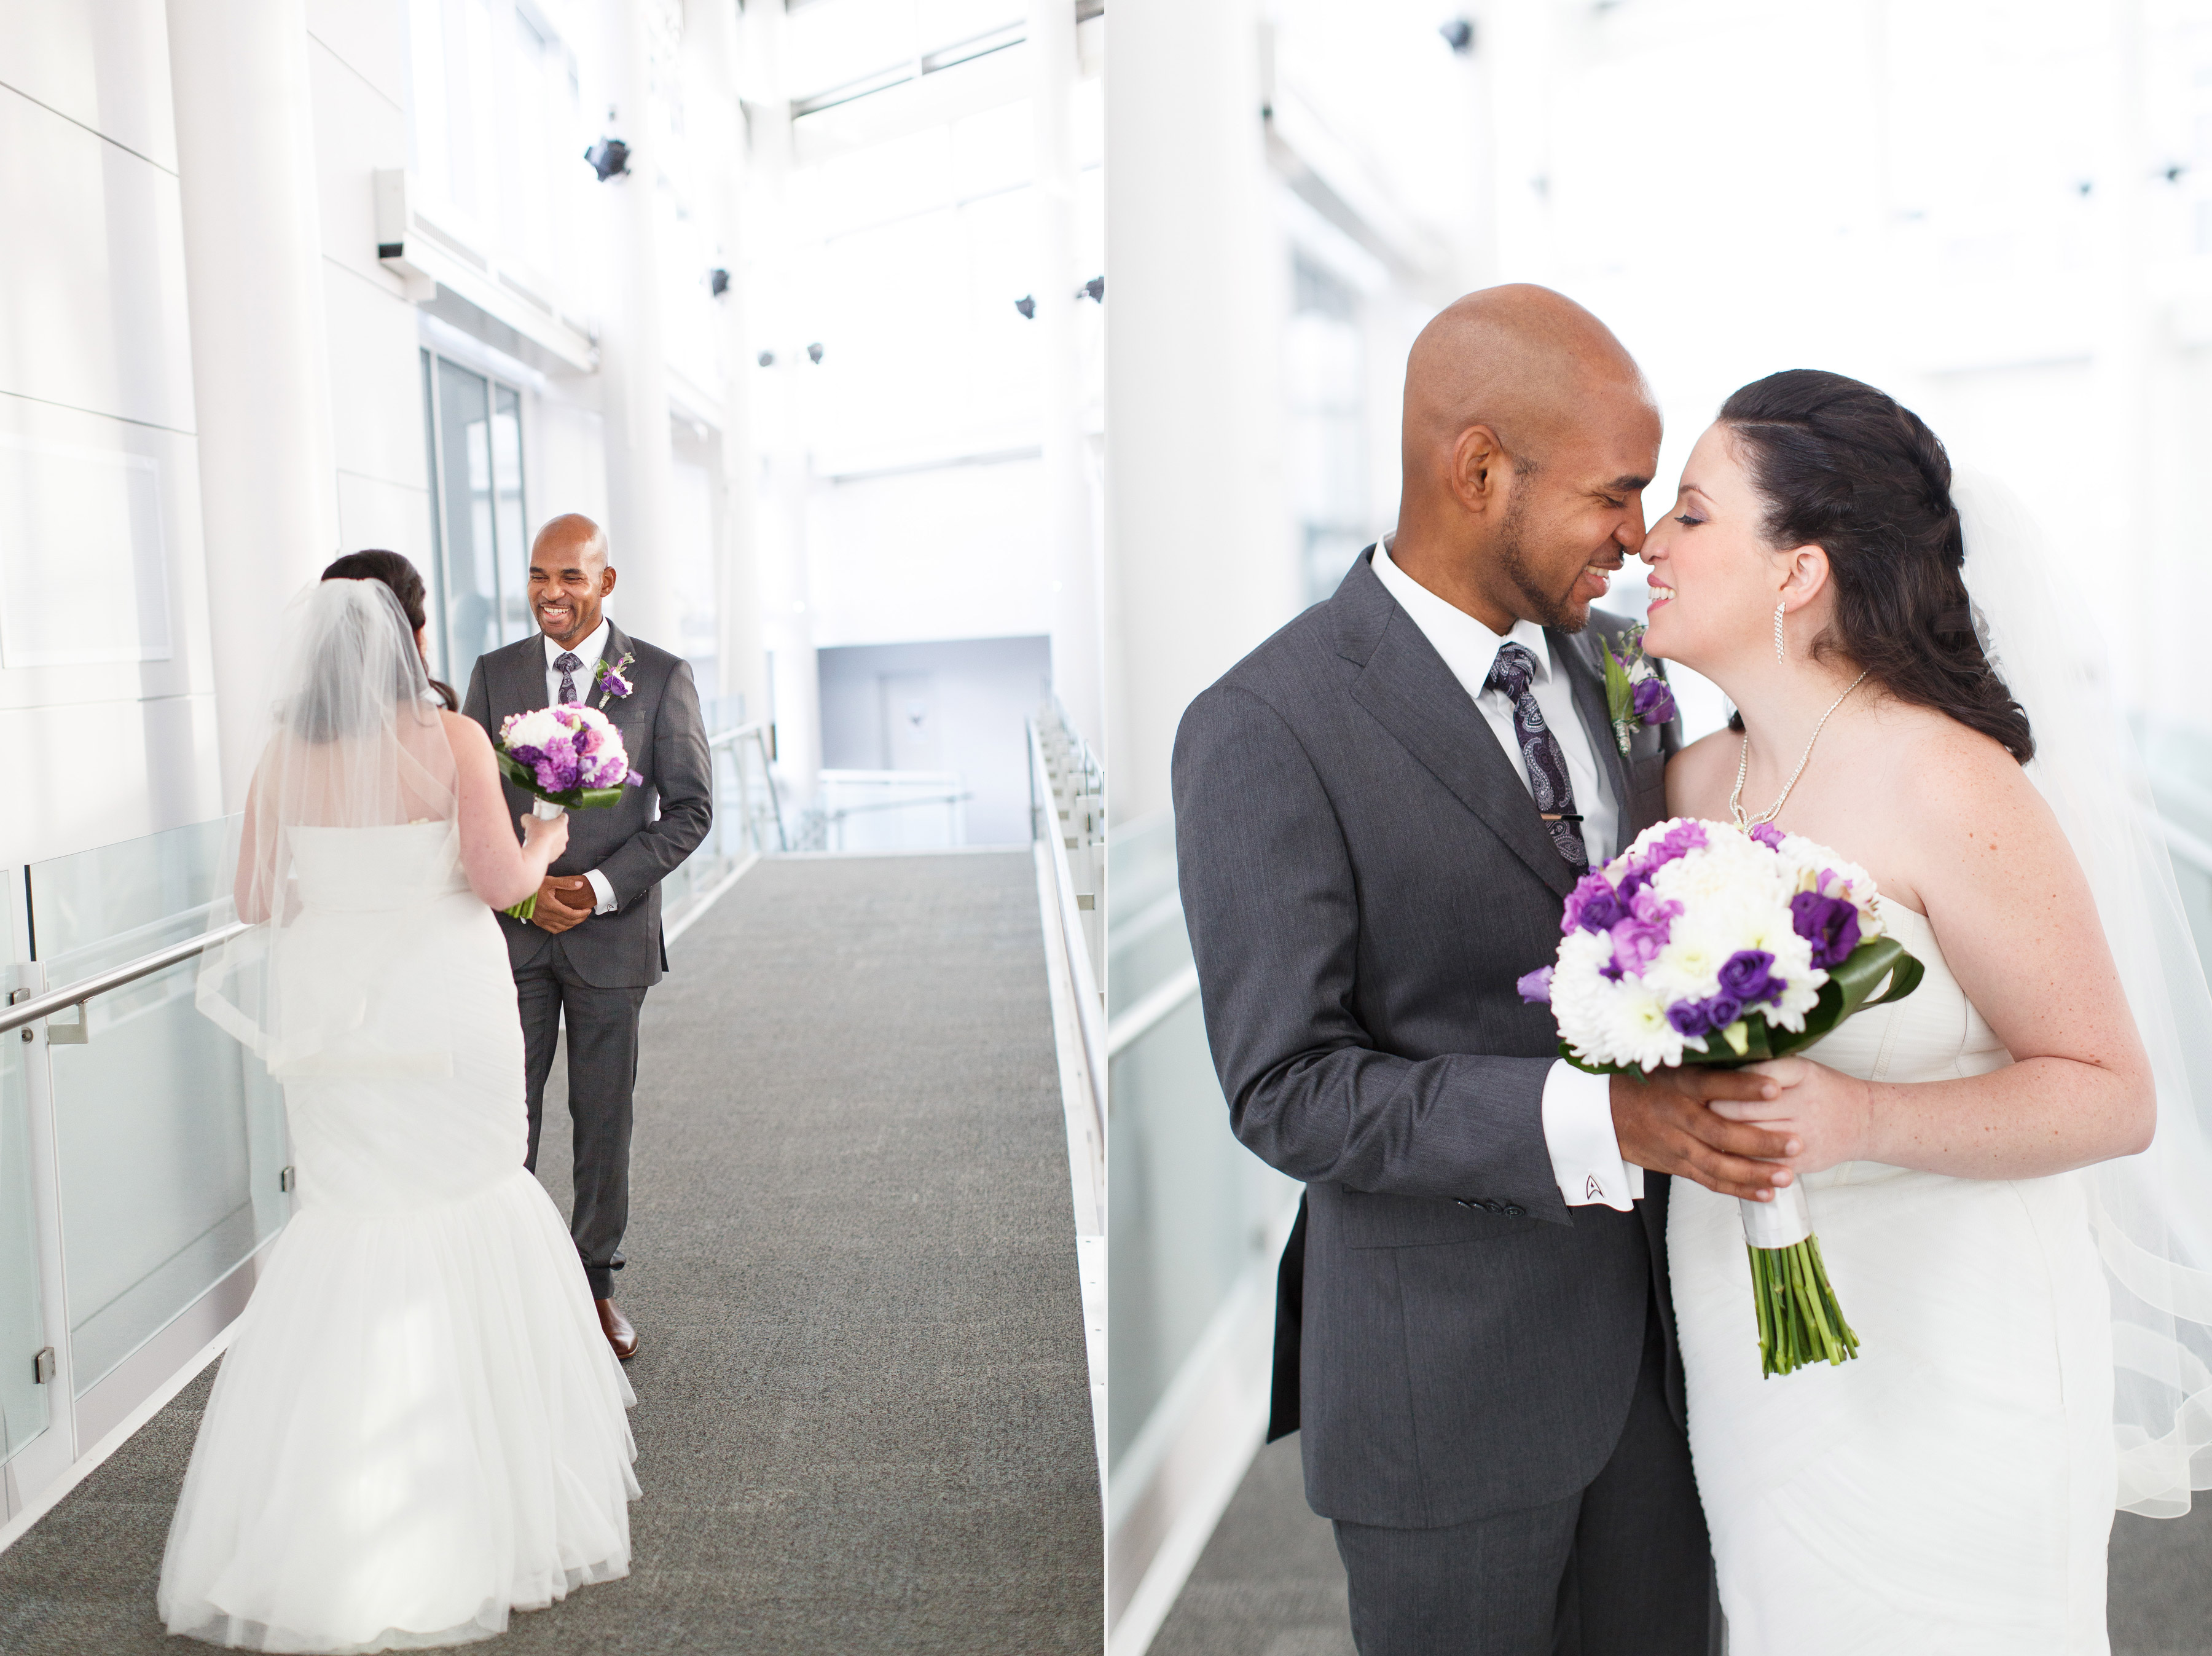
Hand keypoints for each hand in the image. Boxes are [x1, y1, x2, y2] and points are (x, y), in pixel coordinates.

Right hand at [520, 809, 568, 861]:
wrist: (537, 852)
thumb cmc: (537, 835)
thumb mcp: (529, 820)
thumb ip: (528, 817)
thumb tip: (526, 819)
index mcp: (561, 824)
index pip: (563, 817)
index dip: (557, 816)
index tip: (551, 816)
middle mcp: (564, 835)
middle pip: (560, 829)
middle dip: (551, 829)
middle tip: (542, 828)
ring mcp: (561, 846)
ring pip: (557, 841)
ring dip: (550, 840)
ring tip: (539, 839)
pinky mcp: (556, 856)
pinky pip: (553, 850)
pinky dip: (547, 849)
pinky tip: (539, 847)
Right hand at [529, 874, 594, 933]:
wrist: (520, 891)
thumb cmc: (536, 885)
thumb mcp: (551, 881)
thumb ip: (566, 883)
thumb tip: (580, 885)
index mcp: (550, 905)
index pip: (570, 914)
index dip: (581, 914)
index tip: (588, 910)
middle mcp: (546, 915)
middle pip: (568, 922)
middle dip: (580, 919)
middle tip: (585, 913)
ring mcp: (542, 920)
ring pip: (561, 928)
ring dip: (572, 924)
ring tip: (578, 918)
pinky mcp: (538, 922)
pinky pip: (553, 930)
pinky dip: (562, 928)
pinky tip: (566, 923)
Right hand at [1610, 1067, 1803, 1201]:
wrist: (1601, 1112)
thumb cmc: (1642, 1083)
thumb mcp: (1667, 1063)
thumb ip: (1704, 1062)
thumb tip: (1750, 1048)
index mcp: (1677, 1084)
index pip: (1714, 1085)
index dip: (1744, 1087)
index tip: (1776, 1087)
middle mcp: (1677, 1116)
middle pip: (1721, 1132)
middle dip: (1761, 1141)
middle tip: (1796, 1141)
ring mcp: (1676, 1144)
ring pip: (1718, 1164)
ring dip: (1754, 1172)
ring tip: (1787, 1175)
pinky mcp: (1676, 1164)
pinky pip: (1710, 1180)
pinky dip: (1738, 1189)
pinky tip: (1765, 1192)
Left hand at [1707, 1057, 1873, 1175]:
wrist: (1864, 1121)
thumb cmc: (1824, 1090)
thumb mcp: (1800, 1068)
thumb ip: (1765, 1068)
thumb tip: (1717, 1068)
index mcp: (1802, 1075)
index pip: (1752, 1078)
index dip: (1722, 1083)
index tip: (1702, 1084)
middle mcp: (1805, 1105)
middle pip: (1746, 1111)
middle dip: (1714, 1111)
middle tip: (1693, 1108)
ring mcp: (1805, 1136)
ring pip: (1750, 1139)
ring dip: (1722, 1137)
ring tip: (1702, 1130)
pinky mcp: (1803, 1162)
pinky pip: (1763, 1164)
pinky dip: (1740, 1159)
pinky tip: (1723, 1152)